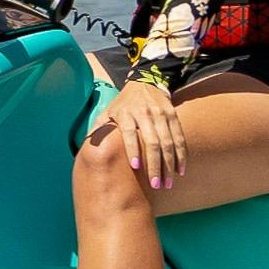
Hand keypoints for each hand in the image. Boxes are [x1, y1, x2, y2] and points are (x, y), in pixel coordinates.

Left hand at [98, 73, 180, 191]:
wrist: (144, 84)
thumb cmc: (122, 105)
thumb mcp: (107, 112)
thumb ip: (99, 129)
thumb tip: (87, 148)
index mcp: (125, 113)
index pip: (129, 132)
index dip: (132, 149)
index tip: (135, 166)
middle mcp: (144, 113)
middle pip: (152, 141)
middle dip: (155, 165)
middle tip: (156, 185)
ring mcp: (161, 114)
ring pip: (169, 142)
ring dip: (169, 164)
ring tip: (168, 183)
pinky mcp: (173, 115)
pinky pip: (180, 138)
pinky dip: (181, 155)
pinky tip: (180, 170)